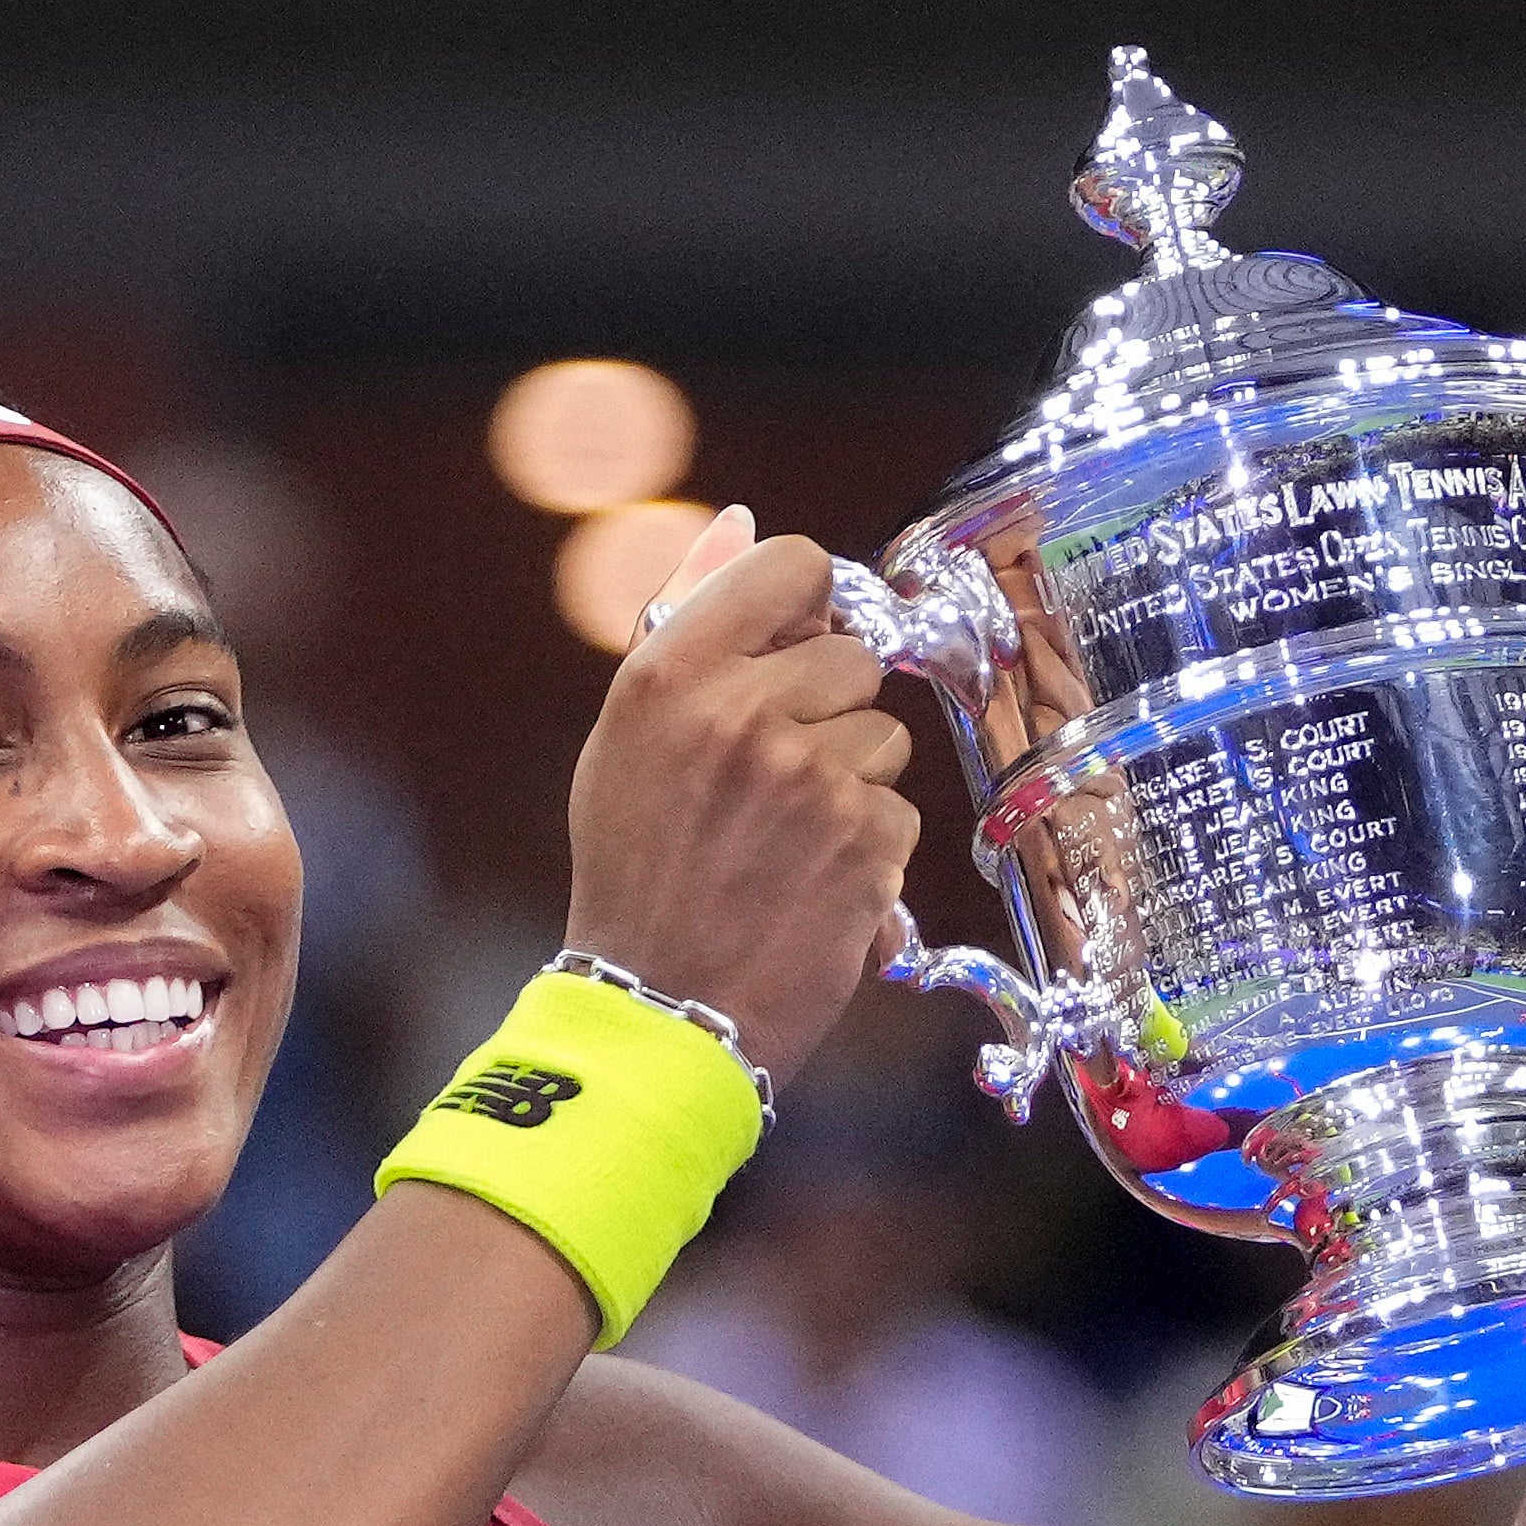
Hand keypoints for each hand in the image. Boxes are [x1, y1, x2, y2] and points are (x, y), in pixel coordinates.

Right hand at [562, 506, 917, 1082]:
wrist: (657, 1004)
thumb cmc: (636, 867)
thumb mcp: (628, 733)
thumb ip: (687, 618)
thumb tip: (739, 521)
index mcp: (673, 672)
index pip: (795, 564)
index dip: (806, 606)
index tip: (790, 648)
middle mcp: (744, 712)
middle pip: (854, 654)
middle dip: (825, 707)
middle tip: (770, 777)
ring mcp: (812, 777)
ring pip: (884, 733)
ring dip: (850, 778)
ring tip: (785, 835)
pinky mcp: (865, 841)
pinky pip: (898, 805)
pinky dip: (865, 843)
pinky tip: (808, 876)